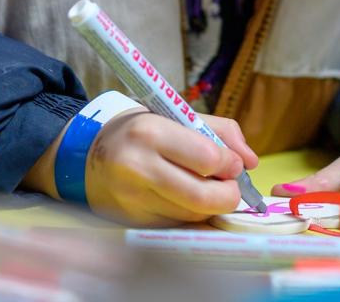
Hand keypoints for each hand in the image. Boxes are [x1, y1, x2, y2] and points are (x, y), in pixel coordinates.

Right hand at [28, 109, 258, 226]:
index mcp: (151, 132)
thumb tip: (251, 161)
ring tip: (208, 188)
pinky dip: (190, 215)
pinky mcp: (132, 220)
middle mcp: (138, 167)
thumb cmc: (141, 131)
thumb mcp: (176, 115)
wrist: (88, 153)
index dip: (230, 164)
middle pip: (203, 197)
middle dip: (228, 195)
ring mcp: (132, 199)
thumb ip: (220, 131)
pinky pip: (176, 224)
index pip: (208, 158)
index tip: (231, 163)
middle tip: (231, 186)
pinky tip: (185, 198)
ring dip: (210, 206)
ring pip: (192, 215)